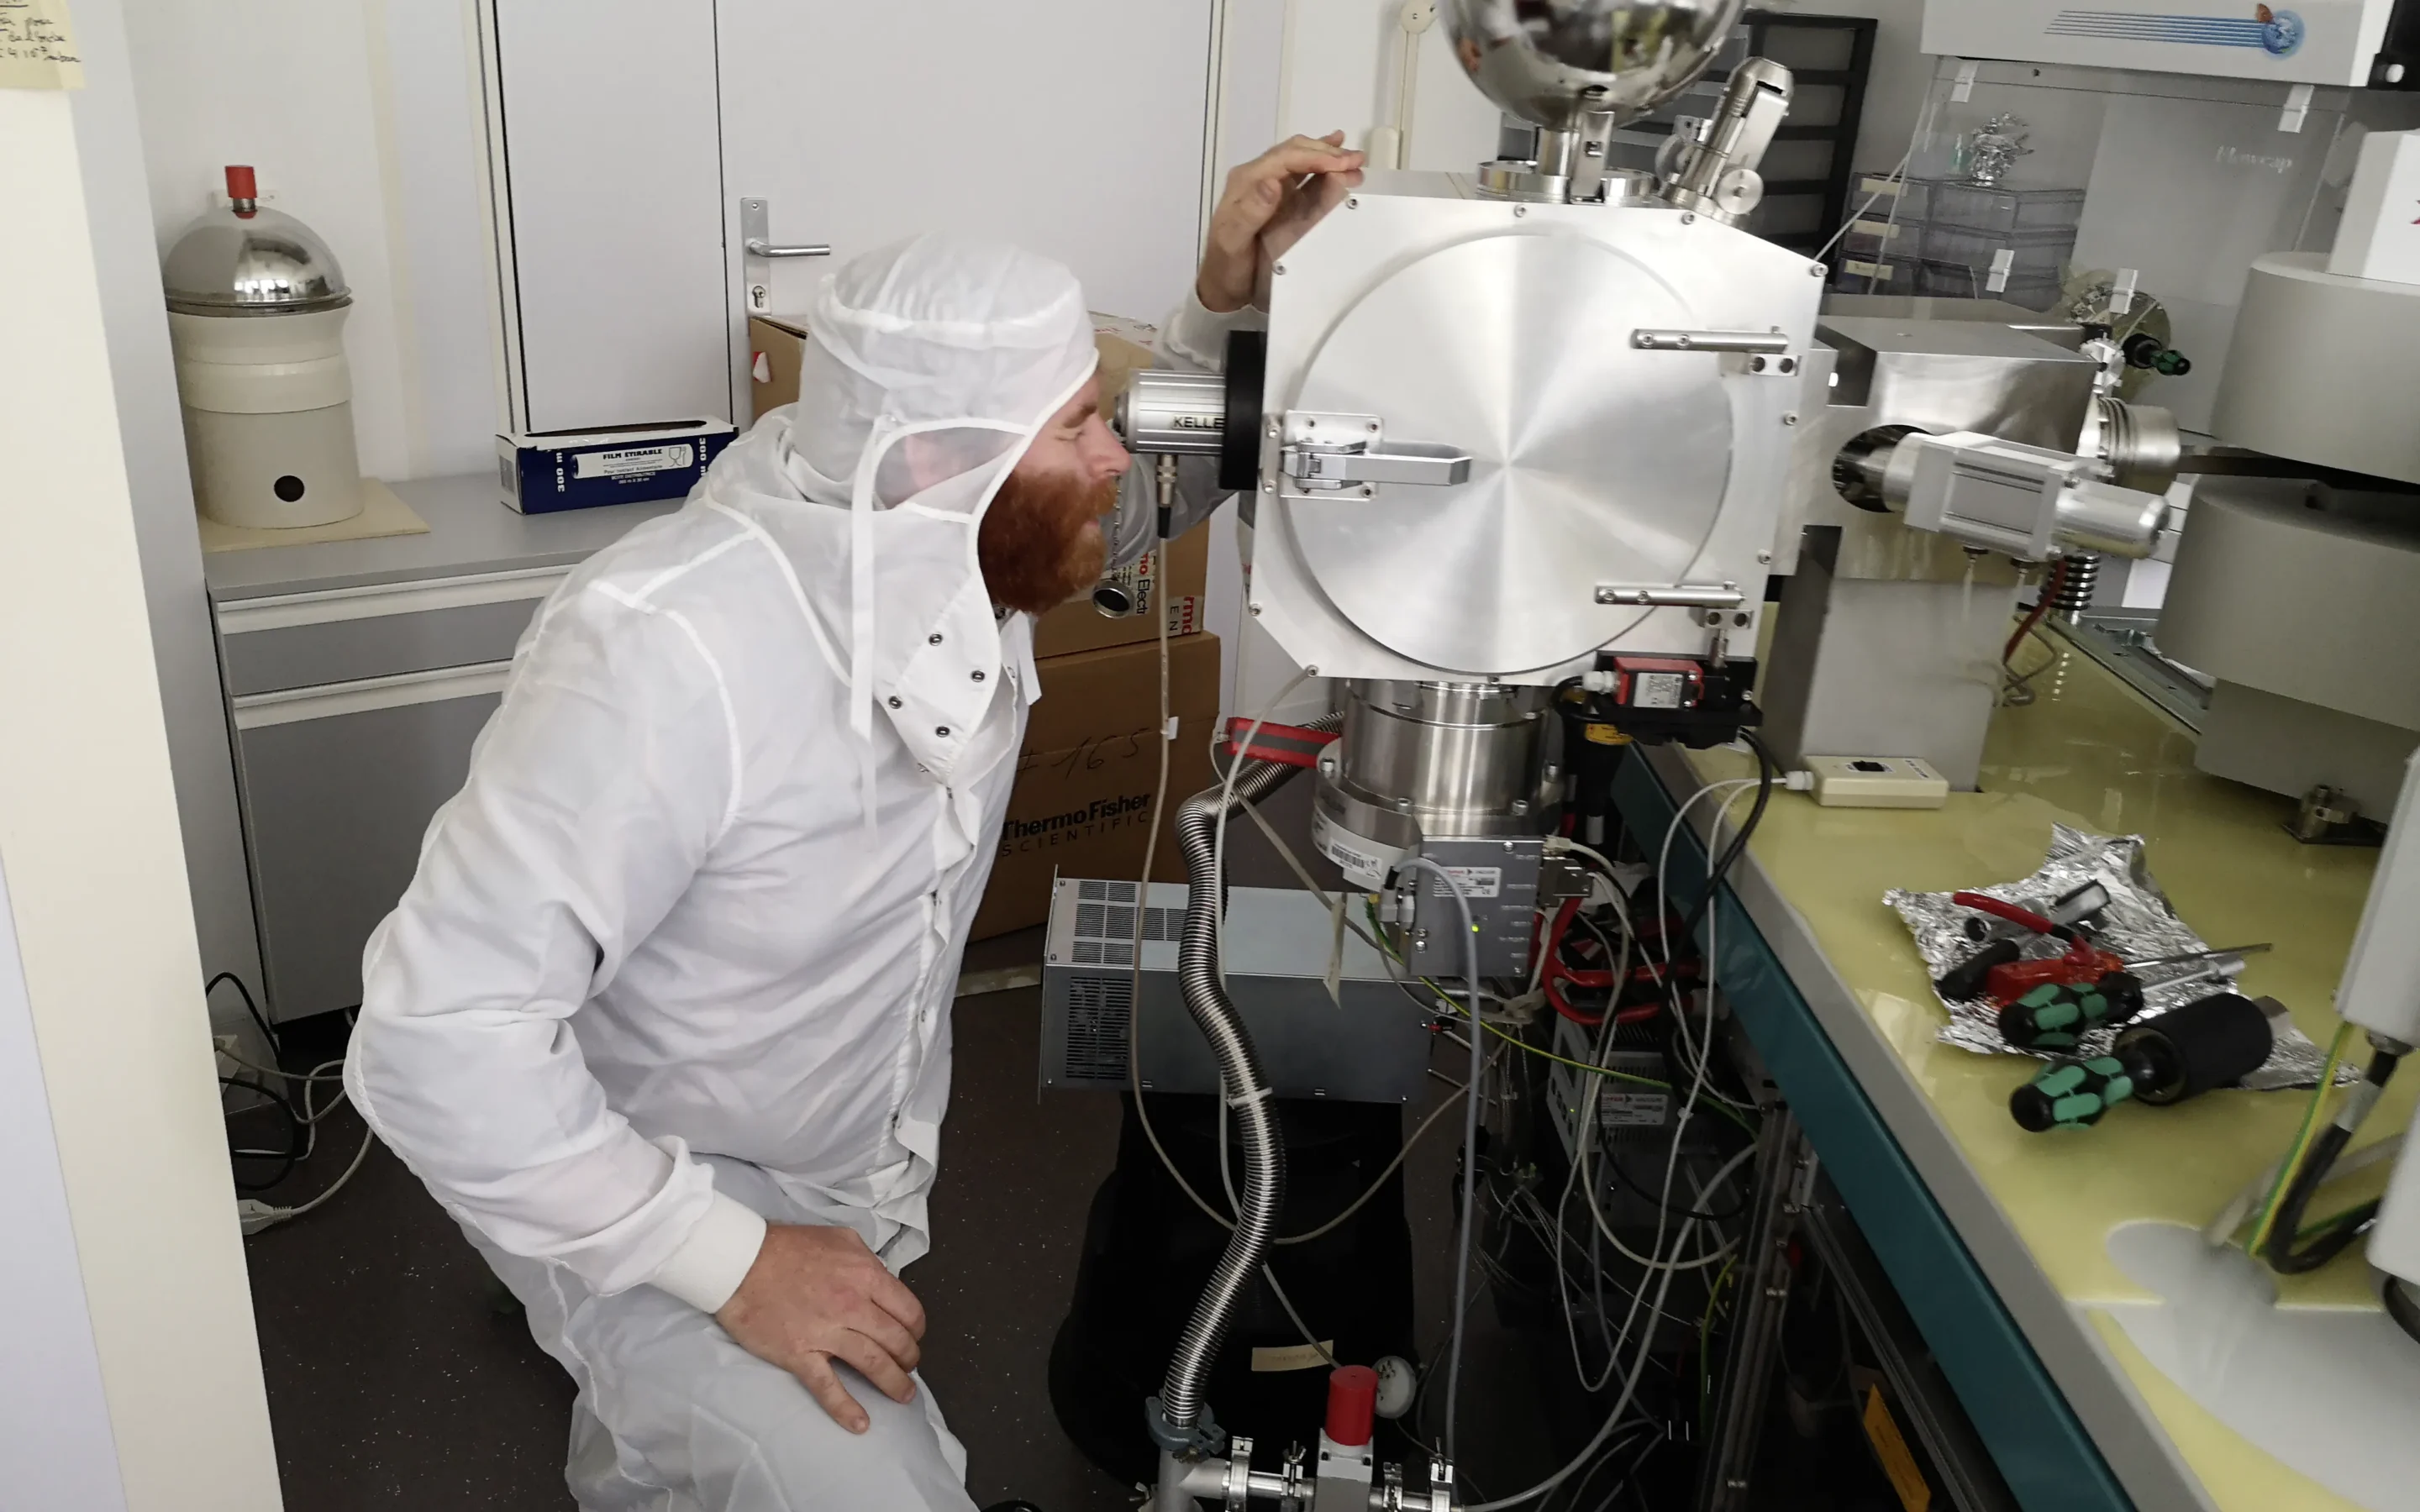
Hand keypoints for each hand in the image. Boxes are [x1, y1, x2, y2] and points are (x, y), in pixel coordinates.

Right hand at [714, 1223, 926, 1432]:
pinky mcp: (799, 1354)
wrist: (740, 1261)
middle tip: (909, 1366)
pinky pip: (828, 1386)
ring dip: (893, 1383)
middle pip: (896, 1340)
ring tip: (904, 1395)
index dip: (916, 1328)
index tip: (914, 1336)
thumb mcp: (840, 1239)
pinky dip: (845, 1408)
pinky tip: (861, 1424)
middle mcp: (852, 1305)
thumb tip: (882, 1280)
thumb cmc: (788, 1247)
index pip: (908, 1309)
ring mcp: (826, 1332)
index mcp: (865, 1275)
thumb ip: (866, 1261)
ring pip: (873, 1364)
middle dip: (909, 1358)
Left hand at [1196, 132, 1365, 313]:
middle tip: (1357, 159)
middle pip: (1295, 153)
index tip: (1343, 163)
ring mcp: (1269, 187)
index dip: (1316, 157)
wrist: (1222, 286)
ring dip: (1328, 157)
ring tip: (1356, 160)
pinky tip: (1337, 163)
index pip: (1285, 158)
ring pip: (1301, 160)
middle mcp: (1257, 177)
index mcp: (1246, 181)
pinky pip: (1303, 177)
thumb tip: (1272, 183)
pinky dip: (1322, 168)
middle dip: (1327, 153)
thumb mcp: (1232, 242)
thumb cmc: (1227, 267)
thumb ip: (1250, 212)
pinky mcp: (1279, 200)